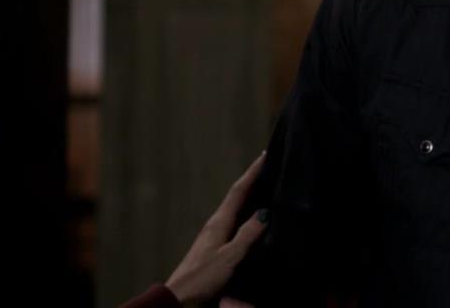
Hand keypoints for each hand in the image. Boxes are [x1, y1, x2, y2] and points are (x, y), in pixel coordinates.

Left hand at [165, 152, 269, 304]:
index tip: (265, 155)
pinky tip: (253, 220)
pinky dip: (246, 214)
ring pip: (236, 209)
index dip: (252, 172)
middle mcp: (216, 224)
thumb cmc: (202, 277)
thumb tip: (264, 213)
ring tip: (265, 187)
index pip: (239, 191)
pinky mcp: (215, 246)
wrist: (180, 298)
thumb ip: (247, 235)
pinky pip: (235, 222)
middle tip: (268, 166)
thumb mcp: (229, 257)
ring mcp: (214, 235)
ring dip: (249, 196)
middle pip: (237, 196)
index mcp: (219, 222)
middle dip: (252, 180)